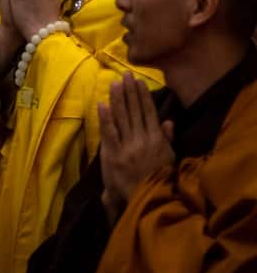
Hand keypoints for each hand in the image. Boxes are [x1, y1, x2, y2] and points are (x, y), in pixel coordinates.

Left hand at [99, 72, 174, 220]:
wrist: (147, 198)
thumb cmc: (159, 178)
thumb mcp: (168, 157)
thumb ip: (167, 138)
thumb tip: (169, 120)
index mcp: (157, 139)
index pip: (149, 112)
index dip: (143, 95)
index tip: (138, 81)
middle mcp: (143, 139)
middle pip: (134, 111)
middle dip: (129, 92)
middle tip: (124, 75)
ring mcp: (128, 146)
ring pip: (122, 118)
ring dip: (118, 99)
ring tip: (114, 83)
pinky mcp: (114, 154)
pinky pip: (109, 133)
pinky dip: (105, 118)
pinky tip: (102, 104)